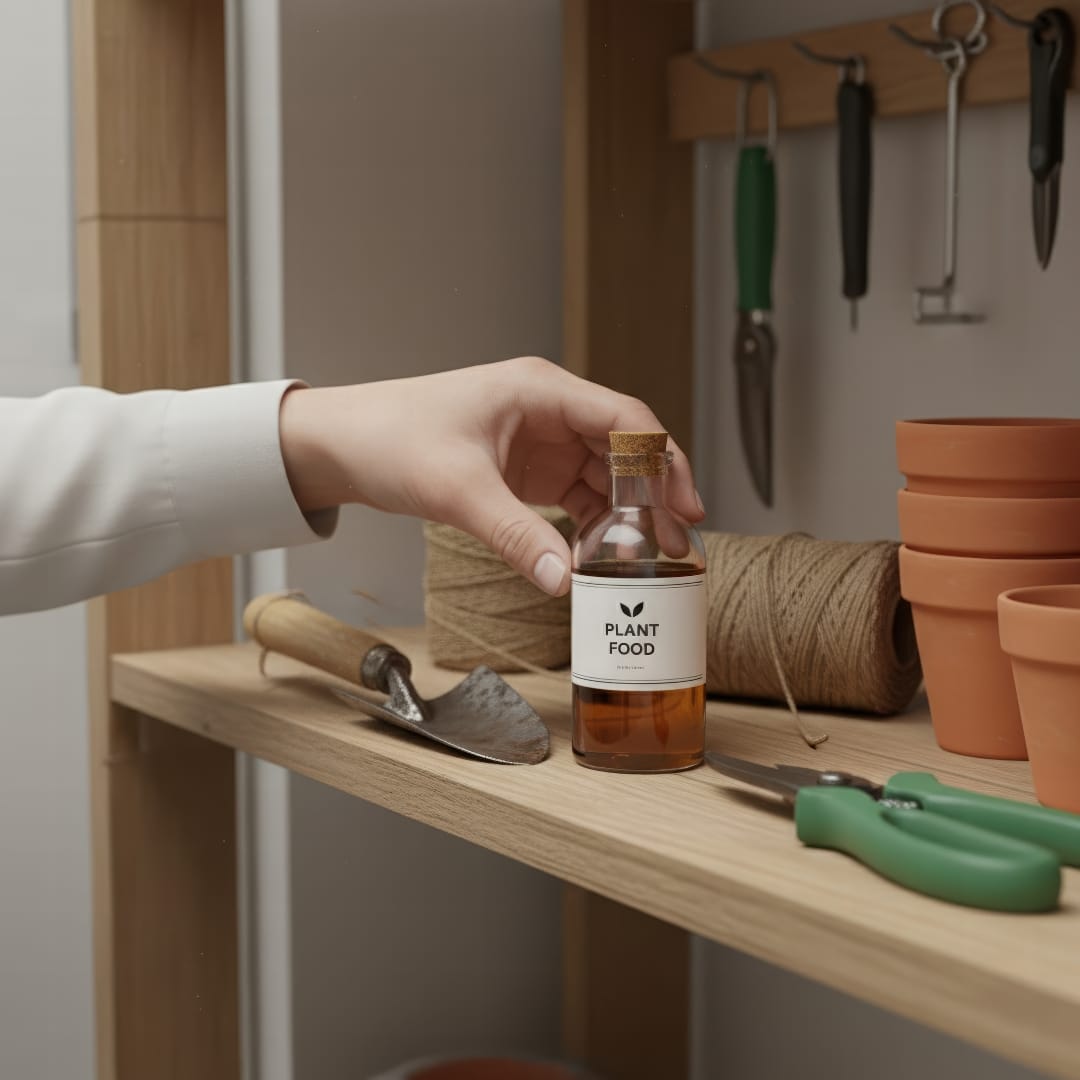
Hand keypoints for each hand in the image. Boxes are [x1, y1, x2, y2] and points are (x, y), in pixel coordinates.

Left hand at [278, 356, 704, 595]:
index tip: (685, 505)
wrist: (342, 444)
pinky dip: (590, 525)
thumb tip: (563, 581)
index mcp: (541, 391)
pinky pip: (574, 496)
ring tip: (646, 559)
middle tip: (677, 543)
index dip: (663, 460)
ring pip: (604, 476)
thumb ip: (515, 535)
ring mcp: (539, 440)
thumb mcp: (458, 490)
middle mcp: (548, 411)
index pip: (626, 417)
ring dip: (624, 515)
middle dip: (652, 495)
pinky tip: (597, 555)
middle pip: (624, 449)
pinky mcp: (525, 469)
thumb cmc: (391, 438)